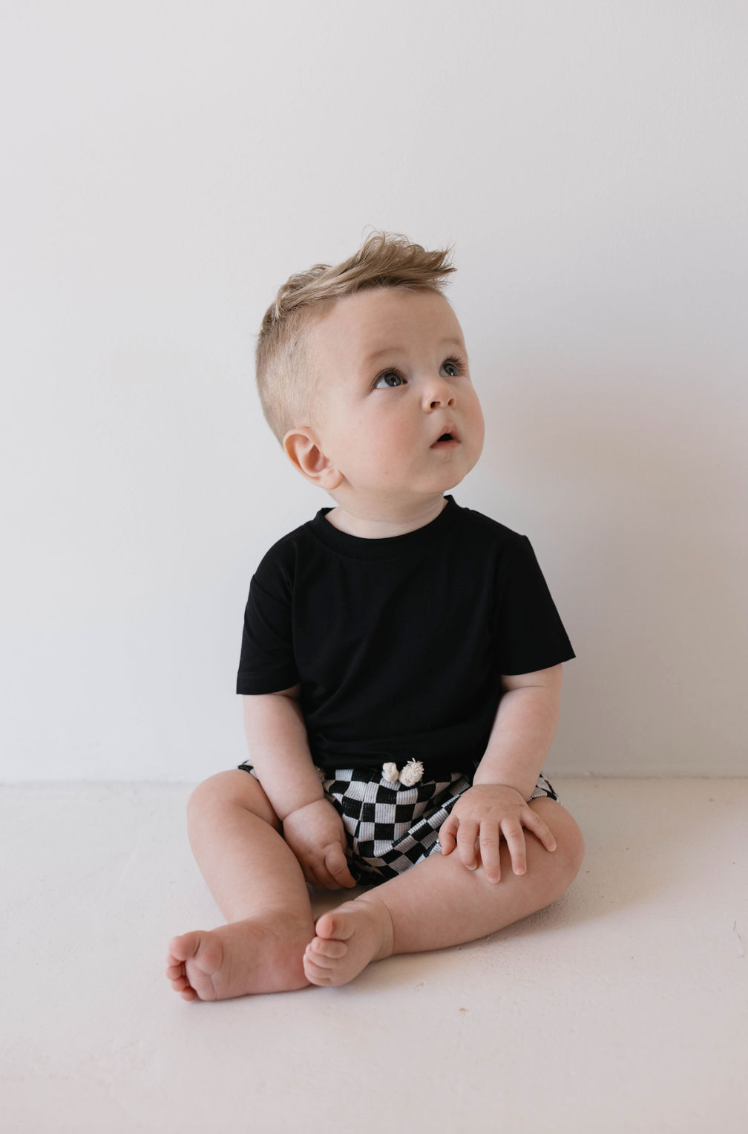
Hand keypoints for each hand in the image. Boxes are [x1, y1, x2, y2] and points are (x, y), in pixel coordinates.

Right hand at [281, 797, 356, 890]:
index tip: (352, 881)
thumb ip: (342, 849)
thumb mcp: (339, 830)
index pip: (339, 871)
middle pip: (328, 881)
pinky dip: (315, 880)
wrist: (298, 806)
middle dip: (339, 885)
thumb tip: (345, 865)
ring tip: (333, 880)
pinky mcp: (294, 858)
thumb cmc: (322, 814)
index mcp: (328, 846)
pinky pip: (305, 877)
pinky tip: (320, 876)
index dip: (347, 880)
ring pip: (315, 882)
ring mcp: (302, 858)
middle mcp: (314, 855)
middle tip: (345, 882)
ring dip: (326, 885)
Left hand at [438, 784, 556, 882]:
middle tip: (494, 880)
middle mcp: (489, 814)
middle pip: (489, 839)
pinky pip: (536, 821)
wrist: (495, 783)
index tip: (472, 868)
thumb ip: (447, 833)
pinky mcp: (524, 809)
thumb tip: (446, 854)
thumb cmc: (473, 806)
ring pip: (514, 833)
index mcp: (471, 816)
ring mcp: (508, 812)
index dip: (466, 853)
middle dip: (491, 860)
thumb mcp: (456, 814)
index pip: (466, 836)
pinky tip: (552, 849)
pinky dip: (545, 834)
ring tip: (520, 873)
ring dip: (518, 853)